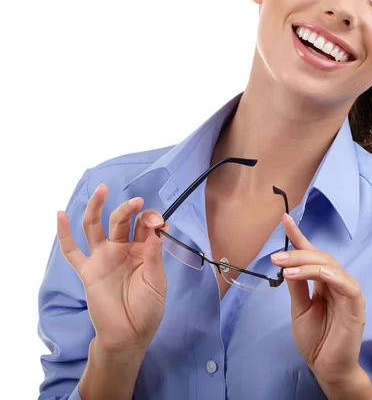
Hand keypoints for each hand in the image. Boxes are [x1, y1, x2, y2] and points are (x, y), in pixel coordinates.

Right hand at [57, 184, 167, 352]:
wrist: (129, 335)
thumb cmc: (148, 308)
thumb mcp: (157, 281)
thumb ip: (154, 256)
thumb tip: (158, 228)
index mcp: (143, 249)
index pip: (145, 226)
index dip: (151, 220)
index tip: (159, 223)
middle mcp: (122, 249)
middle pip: (121, 221)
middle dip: (129, 209)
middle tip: (137, 202)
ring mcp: (103, 257)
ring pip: (96, 227)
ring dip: (97, 207)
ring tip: (102, 189)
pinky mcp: (88, 270)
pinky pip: (72, 251)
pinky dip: (64, 233)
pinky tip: (59, 215)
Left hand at [271, 214, 366, 387]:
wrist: (327, 368)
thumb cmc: (316, 340)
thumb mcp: (300, 309)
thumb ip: (297, 285)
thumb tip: (287, 262)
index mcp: (324, 282)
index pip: (311, 254)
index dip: (299, 237)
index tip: (284, 219)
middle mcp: (338, 282)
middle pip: (320, 257)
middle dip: (297, 253)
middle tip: (276, 257)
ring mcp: (348, 292)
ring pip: (330, 266)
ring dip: (307, 264)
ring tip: (285, 268)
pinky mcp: (356, 305)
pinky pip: (346, 284)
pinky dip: (330, 275)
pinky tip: (315, 274)